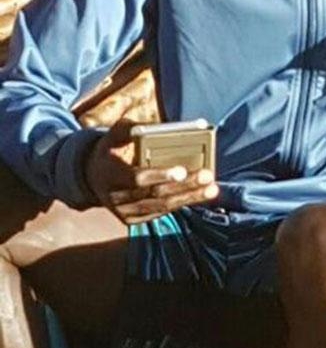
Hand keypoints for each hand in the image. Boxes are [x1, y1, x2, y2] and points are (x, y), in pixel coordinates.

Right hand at [84, 120, 218, 224]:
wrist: (92, 176)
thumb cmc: (111, 150)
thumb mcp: (114, 134)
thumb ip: (132, 128)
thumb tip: (160, 127)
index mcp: (110, 173)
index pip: (136, 179)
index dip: (159, 175)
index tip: (182, 170)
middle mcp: (115, 197)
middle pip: (155, 194)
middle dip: (184, 186)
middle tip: (207, 176)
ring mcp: (123, 211)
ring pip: (161, 207)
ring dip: (189, 198)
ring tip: (212, 189)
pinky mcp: (132, 219)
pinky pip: (160, 213)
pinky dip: (181, 204)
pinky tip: (198, 196)